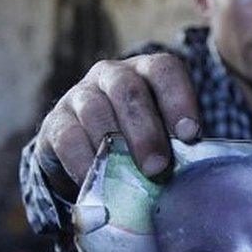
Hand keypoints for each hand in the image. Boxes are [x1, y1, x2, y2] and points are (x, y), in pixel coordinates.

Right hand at [36, 53, 200, 199]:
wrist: (93, 153)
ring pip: (95, 110)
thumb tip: (195, 170)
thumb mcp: (166, 136)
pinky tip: (97, 182)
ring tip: (130, 178)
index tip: (190, 134)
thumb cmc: (143, 142)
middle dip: (146, 131)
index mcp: (148, 72)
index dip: (179, 99)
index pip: (164, 70)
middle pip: (129, 91)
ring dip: (115, 146)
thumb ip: (178, 144)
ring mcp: (81, 94)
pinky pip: (68, 138)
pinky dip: (84, 162)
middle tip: (158, 166)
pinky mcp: (56, 121)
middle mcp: (113, 74)